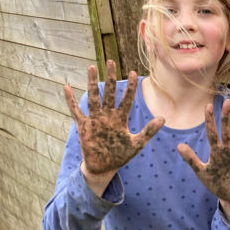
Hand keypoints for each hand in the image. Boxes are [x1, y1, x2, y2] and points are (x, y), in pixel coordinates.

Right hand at [64, 61, 164, 180]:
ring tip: (92, 67)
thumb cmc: (120, 155)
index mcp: (120, 118)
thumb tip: (163, 118)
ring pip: (93, 97)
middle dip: (110, 77)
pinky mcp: (84, 126)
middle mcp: (107, 115)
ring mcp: (95, 119)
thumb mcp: (137, 144)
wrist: (104, 167)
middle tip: (111, 61)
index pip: (126, 99)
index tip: (134, 73)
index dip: (130, 87)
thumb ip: (149, 131)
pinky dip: (71, 101)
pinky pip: (76, 111)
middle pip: (109, 92)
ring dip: (92, 83)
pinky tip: (66, 88)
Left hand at [178, 99, 229, 207]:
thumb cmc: (216, 184)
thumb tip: (179, 146)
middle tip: (227, 102)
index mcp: (216, 151)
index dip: (210, 121)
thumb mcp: (202, 172)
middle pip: (227, 131)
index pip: (212, 133)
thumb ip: (191, 159)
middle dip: (227, 117)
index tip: (208, 106)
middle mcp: (228, 150)